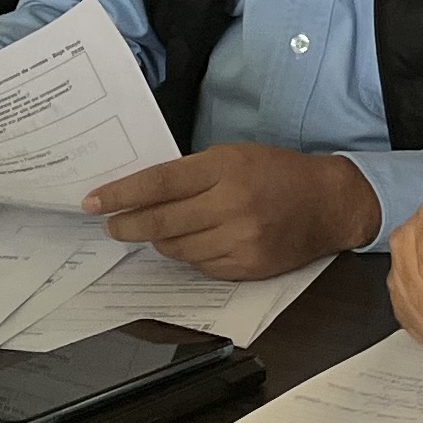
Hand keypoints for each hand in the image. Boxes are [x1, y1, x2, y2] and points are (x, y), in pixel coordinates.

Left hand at [84, 142, 381, 279]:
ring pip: (177, 249)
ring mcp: (240, 239)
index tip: (92, 202)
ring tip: (156, 233)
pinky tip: (194, 243)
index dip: (121, 194)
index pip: (160, 184)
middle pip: (162, 222)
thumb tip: (144, 195)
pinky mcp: (248, 266)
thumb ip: (193, 174)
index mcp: (226, 168)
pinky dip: (190, 255)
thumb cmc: (278, 173)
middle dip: (128, 226)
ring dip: (159, 242)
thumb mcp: (235, 156)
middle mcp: (232, 204)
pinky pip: (201, 266)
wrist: (329, 203)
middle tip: (112, 226)